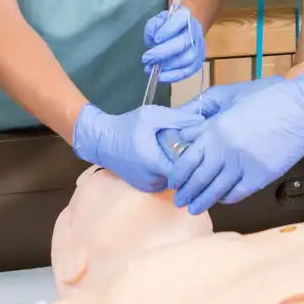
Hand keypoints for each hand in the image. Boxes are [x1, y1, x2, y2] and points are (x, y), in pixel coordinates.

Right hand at [73, 103, 203, 191]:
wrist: (100, 141)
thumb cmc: (126, 126)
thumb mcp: (151, 115)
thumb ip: (178, 118)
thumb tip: (203, 120)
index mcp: (156, 164)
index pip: (188, 167)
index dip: (197, 156)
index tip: (199, 143)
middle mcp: (154, 180)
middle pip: (184, 175)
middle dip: (190, 161)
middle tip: (191, 145)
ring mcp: (150, 187)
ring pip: (176, 180)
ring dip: (180, 167)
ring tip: (179, 150)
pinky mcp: (146, 188)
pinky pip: (165, 181)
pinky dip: (169, 170)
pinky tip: (168, 157)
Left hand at [142, 7, 204, 82]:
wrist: (183, 30)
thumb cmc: (167, 25)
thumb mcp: (157, 20)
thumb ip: (153, 26)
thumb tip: (153, 39)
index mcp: (185, 16)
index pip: (180, 20)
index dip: (168, 30)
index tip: (155, 39)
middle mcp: (195, 31)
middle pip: (184, 43)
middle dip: (163, 53)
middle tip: (146, 58)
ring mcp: (199, 47)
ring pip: (187, 59)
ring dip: (167, 66)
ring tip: (150, 68)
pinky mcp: (198, 61)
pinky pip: (188, 71)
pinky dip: (174, 76)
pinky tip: (161, 77)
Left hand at [169, 73, 303, 213]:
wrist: (302, 108)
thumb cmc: (269, 97)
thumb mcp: (231, 98)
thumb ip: (207, 117)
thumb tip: (187, 133)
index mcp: (216, 130)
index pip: (187, 160)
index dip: (178, 175)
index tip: (174, 181)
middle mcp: (226, 151)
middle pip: (198, 179)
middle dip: (186, 193)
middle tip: (180, 200)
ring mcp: (244, 166)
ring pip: (216, 191)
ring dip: (203, 202)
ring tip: (194, 209)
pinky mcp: (261, 176)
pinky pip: (237, 193)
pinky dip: (226, 199)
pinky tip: (221, 200)